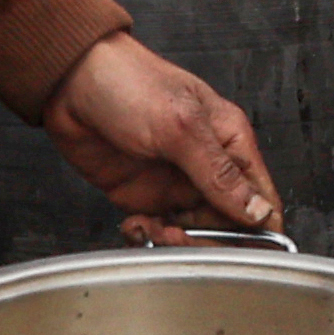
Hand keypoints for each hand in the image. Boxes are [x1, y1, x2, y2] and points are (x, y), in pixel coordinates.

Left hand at [41, 32, 282, 235]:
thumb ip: (219, 173)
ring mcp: (175, 184)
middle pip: (230, 225)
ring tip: (155, 231)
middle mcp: (207, 166)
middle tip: (182, 238)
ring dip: (176, 243)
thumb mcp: (180, 127)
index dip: (259, 230)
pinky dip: (149, 237)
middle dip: (209, 242)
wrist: (71, 84)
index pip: (262, 197)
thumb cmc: (128, 82)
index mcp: (229, 141)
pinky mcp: (144, 197)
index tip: (242, 252)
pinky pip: (159, 231)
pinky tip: (136, 226)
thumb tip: (257, 210)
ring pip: (194, 234)